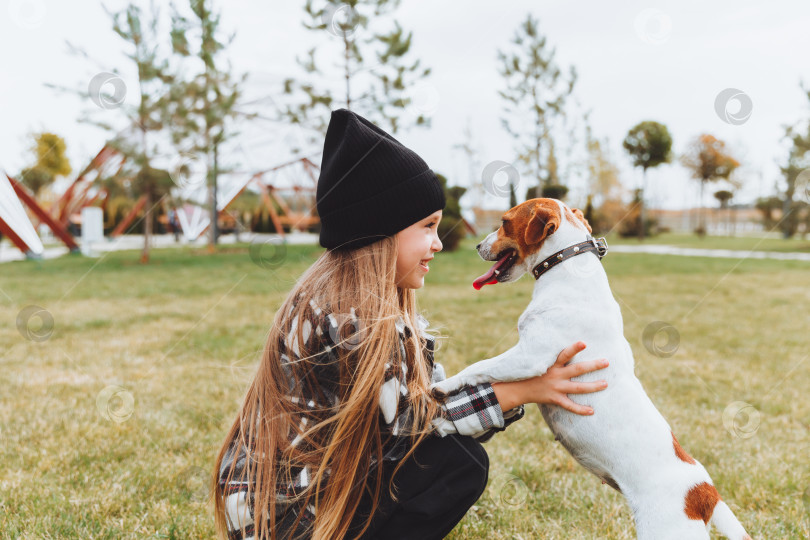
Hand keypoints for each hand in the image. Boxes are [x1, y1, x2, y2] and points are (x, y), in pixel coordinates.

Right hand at [491, 341, 608, 414]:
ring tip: (606, 384)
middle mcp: (555, 375)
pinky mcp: (554, 399)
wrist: (516, 388)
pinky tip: (592, 411)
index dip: (574, 349)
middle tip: (606, 362)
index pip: (564, 354)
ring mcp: (556, 388)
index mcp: (550, 363)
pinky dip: (580, 410)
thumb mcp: (529, 355)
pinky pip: (569, 406)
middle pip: (577, 370)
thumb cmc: (527, 369)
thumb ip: (534, 344)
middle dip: (593, 366)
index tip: (584, 343)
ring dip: (593, 387)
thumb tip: (519, 327)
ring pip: (577, 388)